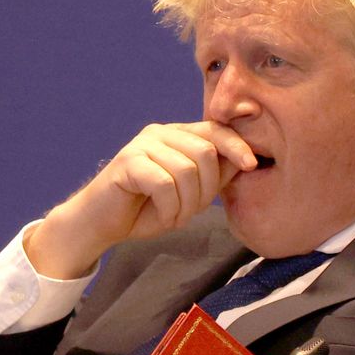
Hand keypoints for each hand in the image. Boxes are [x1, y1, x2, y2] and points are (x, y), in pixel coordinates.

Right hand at [24, 122, 256, 279]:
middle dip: (207, 189)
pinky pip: (164, 183)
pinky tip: (163, 217)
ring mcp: (142, 145)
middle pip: (205, 151)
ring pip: (186, 169)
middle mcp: (160, 133)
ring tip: (175, 216)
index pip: (215, 130)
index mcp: (177, 135)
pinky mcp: (127, 162)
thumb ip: (215, 174)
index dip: (237, 146)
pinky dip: (170, 208)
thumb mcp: (190, 194)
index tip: (252, 165)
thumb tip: (249, 159)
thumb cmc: (148, 209)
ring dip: (187, 204)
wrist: (102, 224)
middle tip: (192, 211)